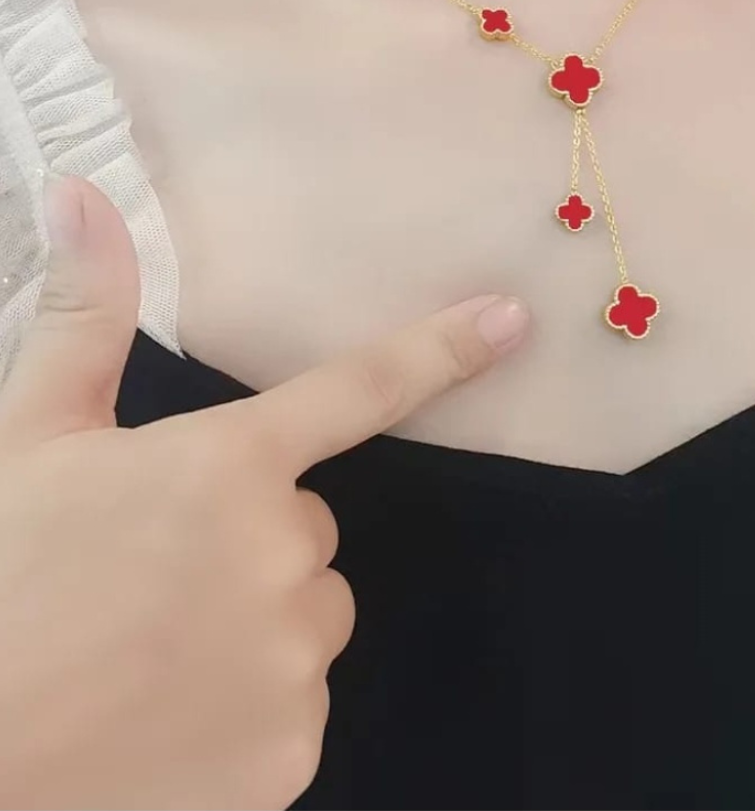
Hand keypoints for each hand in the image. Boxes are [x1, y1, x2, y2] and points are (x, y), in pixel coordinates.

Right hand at [0, 176, 528, 810]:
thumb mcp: (30, 438)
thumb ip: (85, 318)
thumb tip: (85, 194)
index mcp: (230, 466)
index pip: (362, 389)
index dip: (445, 348)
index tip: (513, 319)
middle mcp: (284, 555)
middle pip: (312, 533)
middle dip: (255, 545)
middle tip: (158, 580)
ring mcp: (296, 661)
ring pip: (309, 619)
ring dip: (257, 627)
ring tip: (156, 656)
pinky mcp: (294, 754)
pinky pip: (298, 707)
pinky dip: (251, 712)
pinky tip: (170, 721)